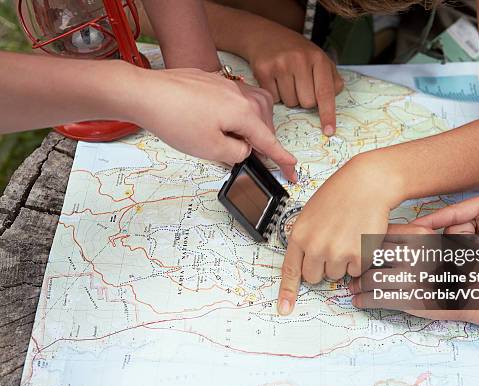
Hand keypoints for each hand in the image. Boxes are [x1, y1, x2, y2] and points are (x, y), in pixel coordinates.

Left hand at [129, 66, 297, 180]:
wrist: (145, 93)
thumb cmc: (175, 119)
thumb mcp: (211, 149)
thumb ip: (238, 153)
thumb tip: (246, 149)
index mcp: (246, 112)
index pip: (270, 142)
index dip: (282, 160)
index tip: (292, 171)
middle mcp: (242, 94)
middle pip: (264, 124)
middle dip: (261, 143)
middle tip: (250, 160)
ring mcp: (228, 84)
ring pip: (252, 110)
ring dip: (249, 128)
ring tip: (231, 141)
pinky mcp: (213, 81)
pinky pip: (236, 100)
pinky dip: (235, 116)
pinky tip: (217, 123)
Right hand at [245, 26, 343, 135]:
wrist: (265, 36)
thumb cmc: (297, 52)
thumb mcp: (319, 59)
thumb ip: (331, 79)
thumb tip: (333, 99)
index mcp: (318, 58)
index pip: (325, 92)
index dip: (328, 114)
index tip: (329, 131)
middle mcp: (300, 60)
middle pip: (307, 103)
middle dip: (304, 100)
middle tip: (299, 85)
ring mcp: (281, 64)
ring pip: (290, 103)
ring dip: (289, 98)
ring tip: (286, 80)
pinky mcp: (263, 70)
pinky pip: (274, 99)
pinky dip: (275, 95)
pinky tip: (275, 81)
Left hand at [276, 154, 394, 315]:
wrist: (367, 184)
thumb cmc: (339, 195)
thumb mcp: (311, 214)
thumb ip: (306, 238)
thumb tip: (307, 262)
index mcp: (300, 234)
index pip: (290, 270)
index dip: (287, 292)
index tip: (284, 308)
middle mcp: (316, 246)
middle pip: (314, 277)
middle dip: (322, 267)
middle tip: (333, 246)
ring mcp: (337, 252)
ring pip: (336, 274)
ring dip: (342, 262)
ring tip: (348, 237)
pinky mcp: (358, 255)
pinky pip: (355, 271)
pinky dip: (359, 260)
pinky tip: (359, 238)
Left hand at [350, 223, 478, 322]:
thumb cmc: (466, 264)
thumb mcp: (448, 240)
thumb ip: (423, 235)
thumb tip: (395, 230)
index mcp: (419, 236)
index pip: (381, 236)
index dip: (365, 244)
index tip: (357, 249)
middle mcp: (412, 254)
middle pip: (371, 256)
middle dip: (357, 264)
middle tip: (349, 270)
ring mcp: (409, 278)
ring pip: (370, 278)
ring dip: (357, 284)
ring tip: (352, 287)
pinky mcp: (409, 301)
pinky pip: (377, 299)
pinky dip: (364, 300)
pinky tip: (359, 301)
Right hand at [411, 188, 478, 262]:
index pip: (453, 211)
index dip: (431, 221)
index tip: (411, 230)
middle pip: (454, 229)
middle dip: (455, 246)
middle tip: (463, 262)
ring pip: (460, 240)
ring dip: (465, 253)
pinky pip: (470, 246)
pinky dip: (471, 256)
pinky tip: (478, 265)